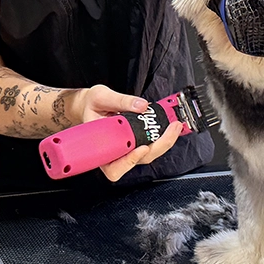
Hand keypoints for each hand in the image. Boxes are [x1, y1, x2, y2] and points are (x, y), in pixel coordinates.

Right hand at [71, 85, 185, 182]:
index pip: (114, 166)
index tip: (140, 148)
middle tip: (171, 129)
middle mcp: (114, 153)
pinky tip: (169, 127)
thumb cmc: (91, 106)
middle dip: (159, 146)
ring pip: (148, 155)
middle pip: (139, 160)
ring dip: (164, 142)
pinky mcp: (135, 143)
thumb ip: (121, 101)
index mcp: (100, 148)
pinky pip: (150, 145)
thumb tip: (141, 106)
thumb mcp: (102, 97)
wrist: (90, 105)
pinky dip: (162, 137)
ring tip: (174, 126)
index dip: (129, 161)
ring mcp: (126, 149)